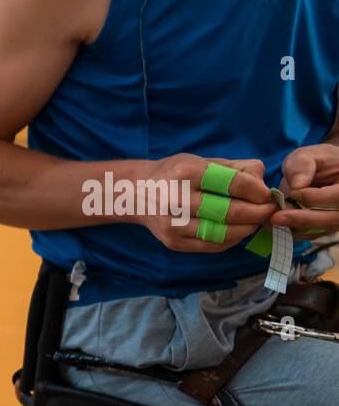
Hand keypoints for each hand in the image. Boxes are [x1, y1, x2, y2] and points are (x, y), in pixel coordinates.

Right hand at [139, 154, 274, 251]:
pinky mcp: (173, 242)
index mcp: (186, 173)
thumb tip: (262, 182)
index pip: (232, 183)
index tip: (268, 194)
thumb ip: (233, 168)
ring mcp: (174, 224)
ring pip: (223, 233)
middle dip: (258, 213)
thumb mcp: (200, 160)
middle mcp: (177, 200)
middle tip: (270, 211)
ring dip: (248, 228)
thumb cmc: (173, 174)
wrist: (134, 194)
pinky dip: (232, 239)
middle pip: (230, 211)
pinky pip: (212, 245)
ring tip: (256, 221)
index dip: (257, 191)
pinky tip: (238, 231)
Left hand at [272, 143, 338, 233]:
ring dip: (296, 229)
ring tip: (272, 222)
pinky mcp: (327, 227)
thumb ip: (301, 167)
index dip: (315, 197)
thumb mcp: (307, 156)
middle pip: (332, 219)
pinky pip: (313, 234)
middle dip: (303, 219)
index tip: (293, 193)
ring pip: (322, 230)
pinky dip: (295, 232)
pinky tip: (276, 226)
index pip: (338, 196)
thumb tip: (297, 188)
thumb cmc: (315, 161)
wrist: (321, 172)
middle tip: (276, 218)